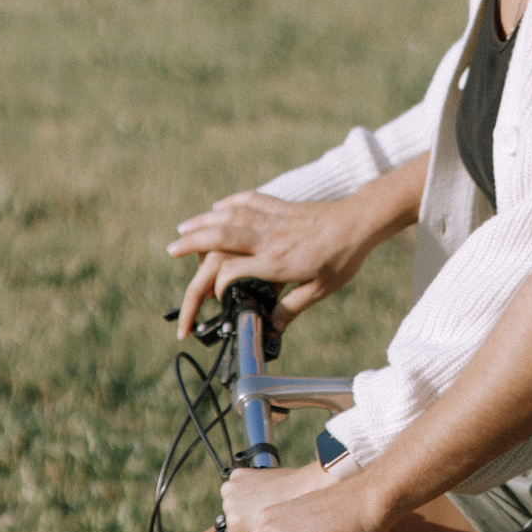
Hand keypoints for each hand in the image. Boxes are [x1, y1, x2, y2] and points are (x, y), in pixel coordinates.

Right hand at [168, 165, 415, 337]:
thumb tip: (269, 330)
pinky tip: (218, 207)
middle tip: (171, 249)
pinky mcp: (281, 206)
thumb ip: (290, 309)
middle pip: (221, 238)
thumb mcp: (320, 290)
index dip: (218, 288)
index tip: (215, 300)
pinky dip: (231, 204)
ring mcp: (273, 219)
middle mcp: (270, 238)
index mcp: (277, 262)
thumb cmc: (342, 259)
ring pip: (230, 217)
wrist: (361, 221)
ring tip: (183, 228)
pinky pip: (249, 201)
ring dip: (204, 221)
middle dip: (192, 243)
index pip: (232, 272)